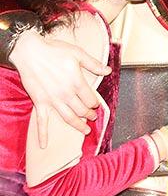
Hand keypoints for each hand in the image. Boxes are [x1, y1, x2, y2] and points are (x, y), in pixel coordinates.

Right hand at [10, 30, 110, 147]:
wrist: (30, 52)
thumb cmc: (54, 51)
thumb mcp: (78, 54)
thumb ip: (94, 64)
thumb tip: (108, 70)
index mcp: (77, 82)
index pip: (91, 99)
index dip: (95, 103)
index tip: (96, 104)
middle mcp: (66, 94)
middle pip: (82, 110)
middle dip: (89, 114)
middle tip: (93, 117)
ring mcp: (53, 100)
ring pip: (68, 117)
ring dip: (78, 125)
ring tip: (85, 130)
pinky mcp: (40, 102)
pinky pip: (42, 121)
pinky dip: (43, 134)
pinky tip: (44, 145)